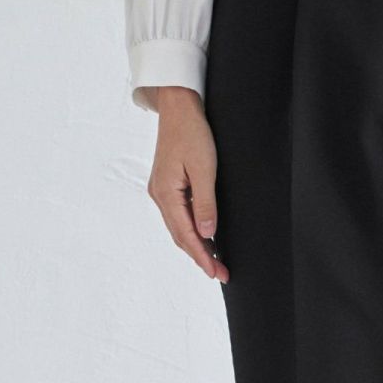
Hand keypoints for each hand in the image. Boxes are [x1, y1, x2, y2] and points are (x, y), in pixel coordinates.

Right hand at [147, 87, 227, 281]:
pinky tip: (205, 237)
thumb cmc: (192, 133)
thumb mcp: (204, 168)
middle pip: (181, 236)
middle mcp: (159, 196)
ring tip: (216, 262)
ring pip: (179, 228)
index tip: (217, 273)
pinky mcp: (167, 186)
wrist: (178, 108)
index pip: (186, 235)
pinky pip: (179, 216)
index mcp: (166, 194)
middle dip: (201, 257)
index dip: (202, 257)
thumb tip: (206, 234)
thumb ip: (205, 202)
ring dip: (197, 246)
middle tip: (222, 274)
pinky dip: (192, 231)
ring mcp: (161, 191)